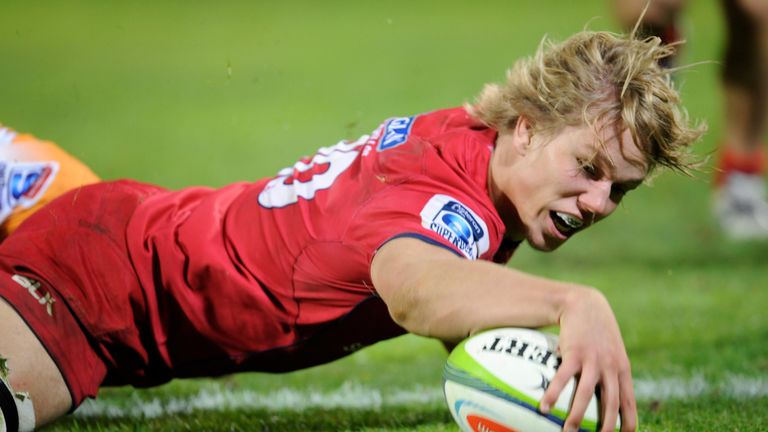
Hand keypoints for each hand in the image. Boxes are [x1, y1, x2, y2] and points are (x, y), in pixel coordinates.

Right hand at [539, 287, 636, 431]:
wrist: (584, 304)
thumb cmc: (595, 331)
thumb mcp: (610, 351)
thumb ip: (609, 371)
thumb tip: (600, 396)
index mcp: (621, 370)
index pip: (629, 403)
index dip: (629, 423)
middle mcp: (610, 367)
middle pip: (610, 403)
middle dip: (605, 427)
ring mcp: (593, 360)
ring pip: (586, 393)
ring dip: (577, 415)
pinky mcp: (574, 352)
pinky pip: (562, 377)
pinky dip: (554, 393)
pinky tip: (544, 406)